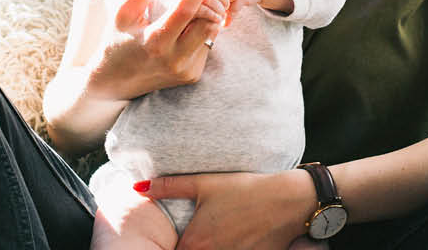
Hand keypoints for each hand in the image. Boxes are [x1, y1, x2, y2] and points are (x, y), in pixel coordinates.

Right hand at [99, 0, 233, 98]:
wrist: (115, 82)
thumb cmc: (117, 41)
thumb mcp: (123, 14)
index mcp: (155, 41)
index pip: (185, 9)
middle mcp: (174, 58)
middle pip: (208, 20)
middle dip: (210, 0)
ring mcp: (186, 69)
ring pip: (212, 32)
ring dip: (207, 15)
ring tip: (191, 9)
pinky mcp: (193, 75)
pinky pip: (208, 45)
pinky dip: (202, 31)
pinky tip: (186, 30)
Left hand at [135, 169, 317, 249]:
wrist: (289, 201)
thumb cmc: (246, 190)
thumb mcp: (205, 183)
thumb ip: (168, 187)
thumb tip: (137, 188)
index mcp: (195, 242)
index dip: (171, 247)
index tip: (173, 240)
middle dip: (192, 248)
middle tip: (204, 232)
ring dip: (210, 249)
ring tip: (219, 234)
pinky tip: (236, 239)